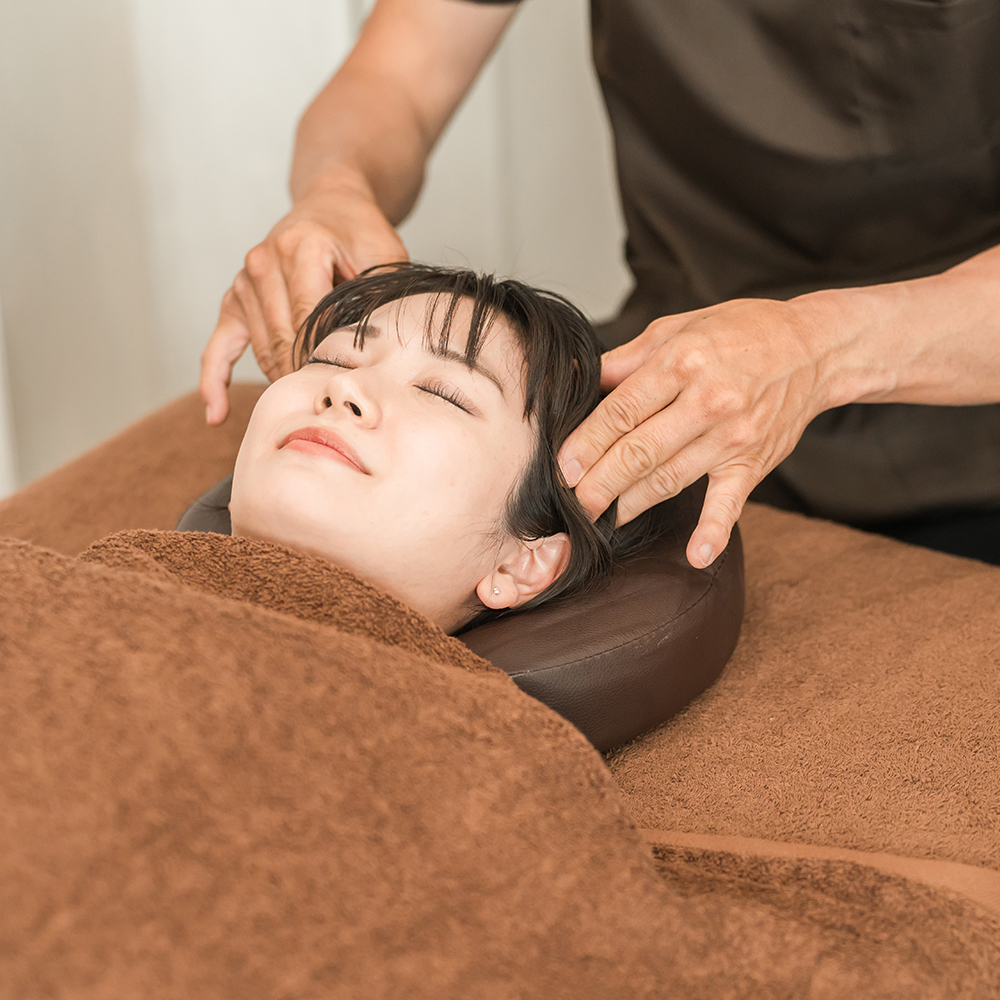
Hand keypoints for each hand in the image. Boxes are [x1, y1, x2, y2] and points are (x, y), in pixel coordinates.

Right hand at [200, 178, 407, 423]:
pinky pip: (218, 346)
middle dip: (305, 375)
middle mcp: (263, 261)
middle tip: (330, 405)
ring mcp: (245, 281)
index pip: (308, 319)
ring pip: (262, 350)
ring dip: (282, 379)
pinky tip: (217, 414)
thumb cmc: (360, 232)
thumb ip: (381, 294)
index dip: (324, 357)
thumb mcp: (385, 254)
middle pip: (282, 340)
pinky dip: (214, 380)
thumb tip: (381, 347)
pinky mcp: (235, 298)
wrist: (330, 204)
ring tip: (307, 408)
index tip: (342, 387)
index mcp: (301, 247)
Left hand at [558, 297, 829, 568]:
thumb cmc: (739, 334)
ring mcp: (733, 435)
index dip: (587, 443)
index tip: (562, 467)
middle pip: (640, 451)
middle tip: (572, 505)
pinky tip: (696, 556)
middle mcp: (707, 400)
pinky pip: (731, 502)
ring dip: (632, 504)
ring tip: (602, 521)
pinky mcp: (754, 462)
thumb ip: (626, 359)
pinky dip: (715, 532)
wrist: (815, 349)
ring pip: (670, 478)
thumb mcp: (678, 328)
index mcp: (682, 361)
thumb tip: (577, 379)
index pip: (622, 410)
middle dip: (599, 483)